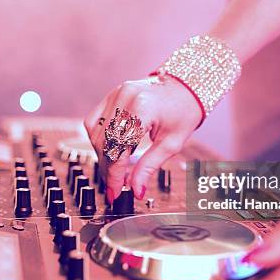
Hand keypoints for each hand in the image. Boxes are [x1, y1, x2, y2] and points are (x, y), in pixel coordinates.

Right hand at [84, 75, 201, 201]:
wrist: (185, 87)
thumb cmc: (183, 112)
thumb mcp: (171, 144)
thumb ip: (149, 167)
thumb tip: (136, 190)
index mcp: (142, 108)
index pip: (118, 147)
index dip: (114, 174)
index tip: (115, 192)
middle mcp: (124, 98)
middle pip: (104, 142)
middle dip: (108, 168)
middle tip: (116, 186)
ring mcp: (116, 94)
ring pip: (95, 133)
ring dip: (102, 155)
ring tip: (115, 170)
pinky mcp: (112, 95)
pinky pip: (94, 120)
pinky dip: (99, 139)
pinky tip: (110, 149)